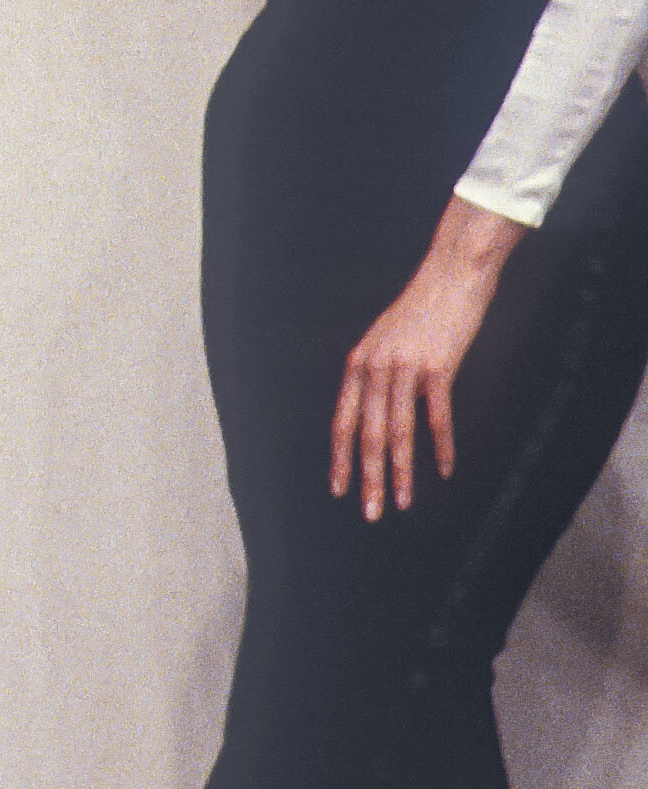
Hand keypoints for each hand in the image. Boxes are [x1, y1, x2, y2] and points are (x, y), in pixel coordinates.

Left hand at [333, 198, 519, 517]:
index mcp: (358, 363)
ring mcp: (405, 366)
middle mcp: (375, 366)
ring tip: (401, 503)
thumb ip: (375, 372)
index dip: (340, 458)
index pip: (343, 420)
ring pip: (399, 430)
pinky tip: (445, 470)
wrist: (451, 275)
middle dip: (368, 477)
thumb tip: (370, 410)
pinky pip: (437, 415)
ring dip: (401, 472)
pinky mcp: (437, 366)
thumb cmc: (421, 311)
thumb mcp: (385, 340)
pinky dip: (442, 445)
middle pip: (368, 433)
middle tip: (370, 513)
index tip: (338, 490)